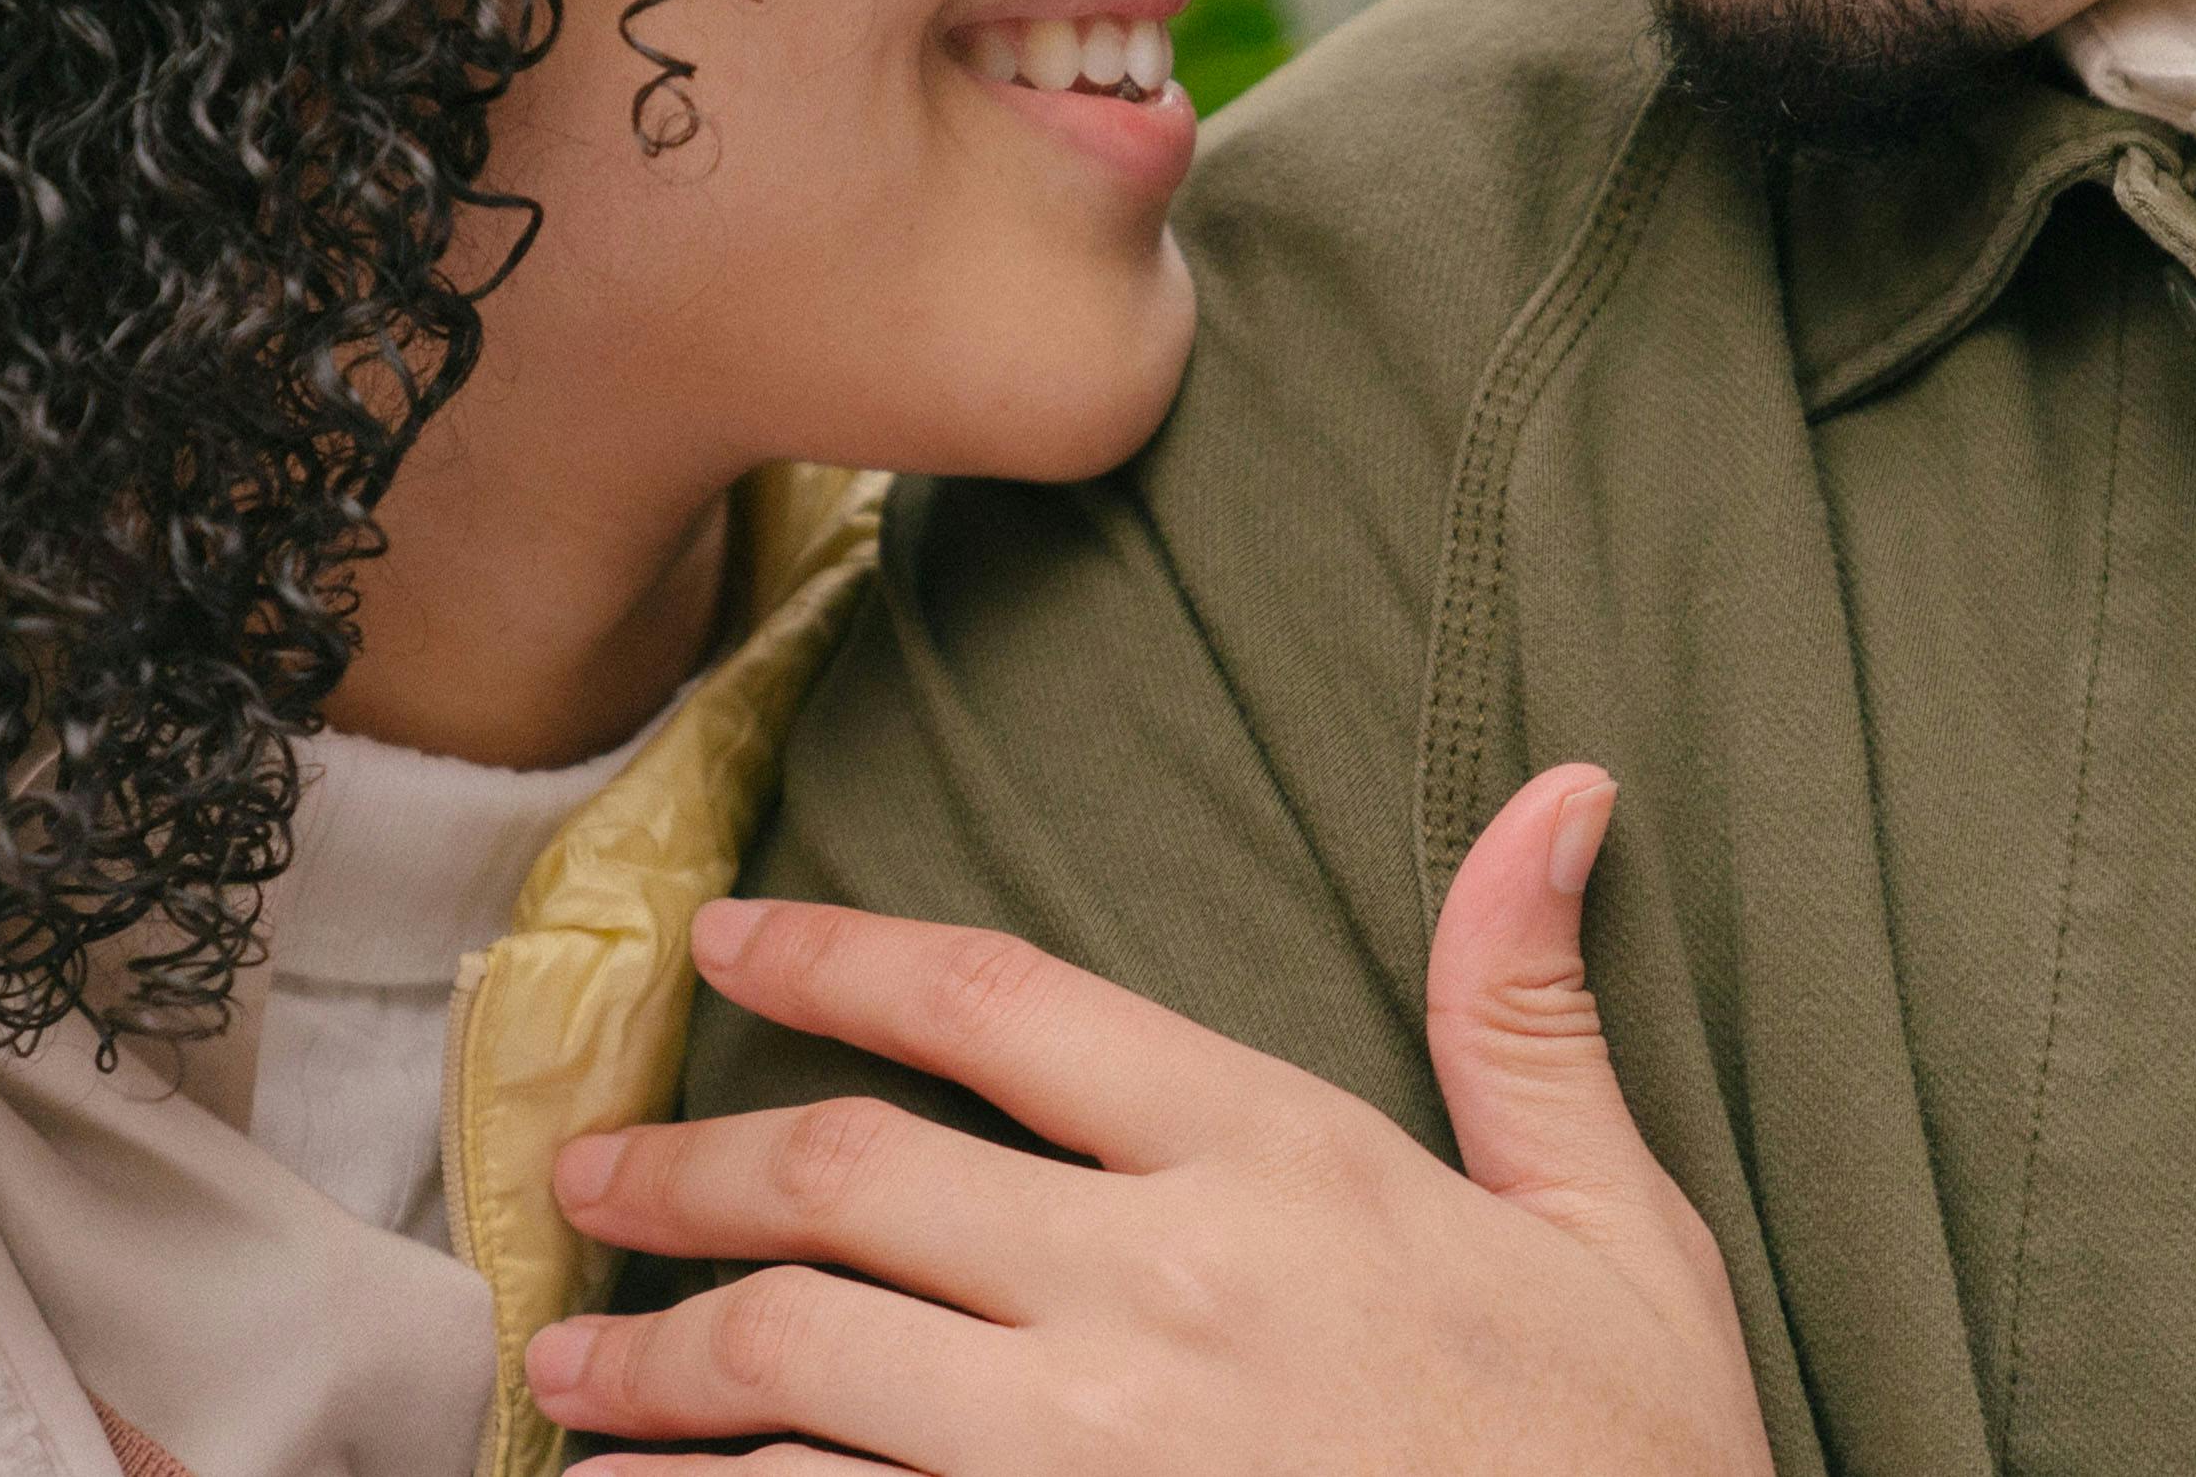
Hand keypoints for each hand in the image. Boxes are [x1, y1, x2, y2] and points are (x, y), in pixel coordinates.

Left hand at [523, 763, 1772, 1475]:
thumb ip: (1528, 1014)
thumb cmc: (1628, 1469)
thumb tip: (1555, 786)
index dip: (834, 952)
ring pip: (794, 1366)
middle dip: (681, 1168)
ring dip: (651, 1364)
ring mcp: (1080, 1457)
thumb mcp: (1616, 1231)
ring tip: (567, 1366)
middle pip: (844, 1180)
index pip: (997, 1000)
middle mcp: (1155, 1285)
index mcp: (1278, 1157)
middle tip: (583, 1176)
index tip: (723, 938)